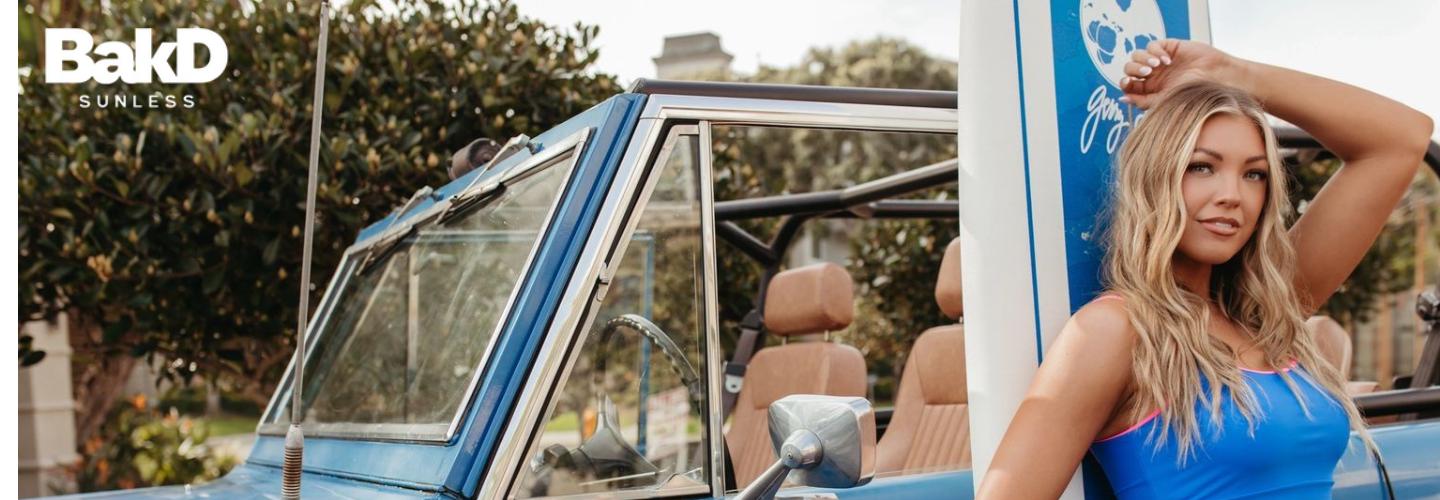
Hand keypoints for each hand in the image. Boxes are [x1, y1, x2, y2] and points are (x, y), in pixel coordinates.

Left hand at [1119, 39, 1240, 108]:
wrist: (1215, 79)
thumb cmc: (1193, 94)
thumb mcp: (1165, 101)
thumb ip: (1143, 101)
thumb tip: (1123, 98)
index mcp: (1150, 89)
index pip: (1128, 83)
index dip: (1125, 82)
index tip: (1129, 83)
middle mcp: (1153, 75)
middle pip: (1129, 68)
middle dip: (1134, 69)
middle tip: (1147, 73)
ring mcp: (1160, 60)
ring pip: (1137, 55)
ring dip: (1143, 60)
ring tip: (1157, 66)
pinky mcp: (1169, 47)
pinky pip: (1152, 45)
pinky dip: (1156, 51)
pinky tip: (1167, 60)